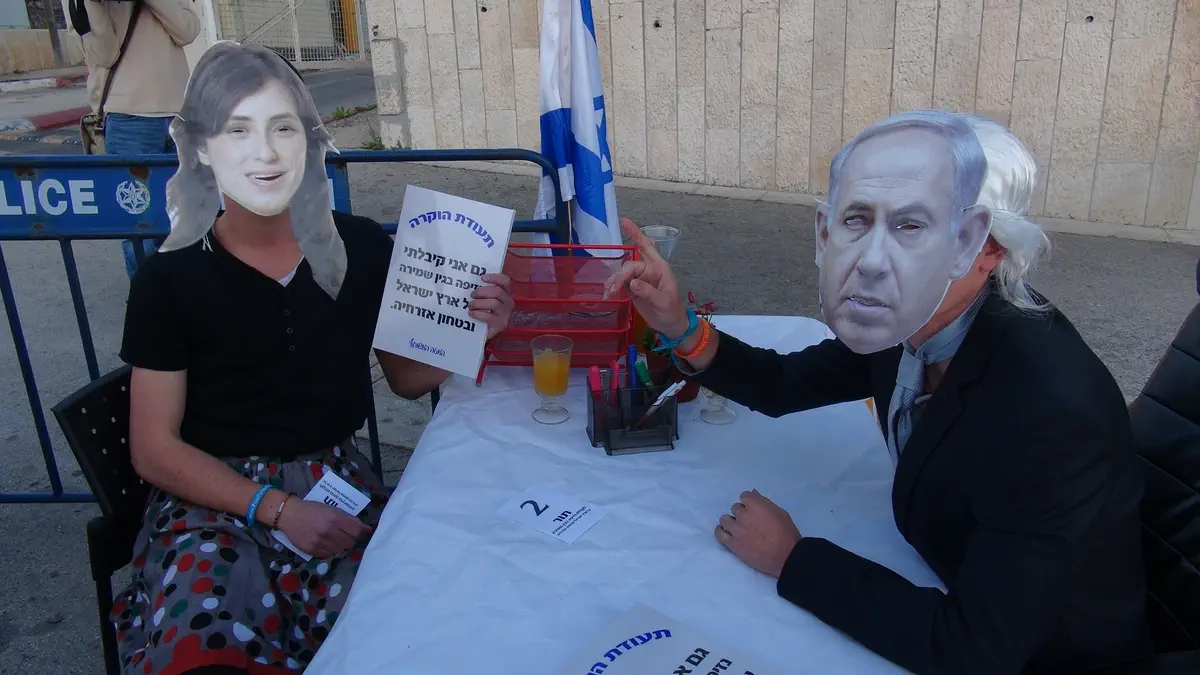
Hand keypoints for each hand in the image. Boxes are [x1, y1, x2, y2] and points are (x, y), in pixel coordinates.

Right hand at [277, 499, 372, 558]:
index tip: (365, 532)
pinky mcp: (312, 550)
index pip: (357, 530)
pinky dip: (331, 550)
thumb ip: (346, 518)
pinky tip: (328, 544)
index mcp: (336, 518)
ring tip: (337, 539)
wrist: (289, 515)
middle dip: (352, 539)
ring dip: (341, 546)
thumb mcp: (331, 508)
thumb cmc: (312, 509)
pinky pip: (329, 554)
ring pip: (340, 550)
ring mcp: (321, 542)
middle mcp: (329, 531)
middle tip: (349, 536)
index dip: (363, 532)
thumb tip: (363, 528)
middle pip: (350, 542)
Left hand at [469, 273, 514, 339]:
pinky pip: (489, 316)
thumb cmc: (480, 312)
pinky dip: (478, 314)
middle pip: (498, 292)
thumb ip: (481, 291)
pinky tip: (471, 313)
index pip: (504, 281)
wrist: (479, 332)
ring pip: (494, 303)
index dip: (494, 277)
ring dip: (479, 303)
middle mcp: (508, 303)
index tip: (482, 277)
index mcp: (505, 293)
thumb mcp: (482, 299)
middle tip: (472, 295)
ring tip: (470, 305)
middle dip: (482, 291)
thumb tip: (468, 281)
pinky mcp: (500, 324)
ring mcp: (506, 314)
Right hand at [603, 218, 689, 338]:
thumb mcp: (664, 301)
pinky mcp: (633, 290)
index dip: (636, 234)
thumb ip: (649, 292)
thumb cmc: (672, 311)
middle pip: (629, 266)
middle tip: (614, 289)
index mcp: (659, 268)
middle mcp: (648, 271)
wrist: (671, 326)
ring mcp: (640, 280)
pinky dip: (612, 288)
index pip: (646, 247)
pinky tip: (608, 294)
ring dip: (614, 282)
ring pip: (622, 275)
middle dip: (621, 276)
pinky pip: (620, 285)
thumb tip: (633, 283)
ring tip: (609, 293)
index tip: (624, 221)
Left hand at [714, 490, 801, 578]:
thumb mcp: (780, 513)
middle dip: (742, 513)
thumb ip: (764, 502)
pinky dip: (721, 531)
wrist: (786, 557)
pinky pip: (719, 533)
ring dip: (731, 522)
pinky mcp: (732, 543)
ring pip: (725, 519)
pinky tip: (727, 533)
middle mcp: (743, 515)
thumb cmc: (786, 534)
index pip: (744, 496)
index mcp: (756, 505)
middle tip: (750, 523)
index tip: (753, 510)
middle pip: (735, 508)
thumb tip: (753, 492)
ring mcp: (736, 529)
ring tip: (739, 529)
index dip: (749, 503)